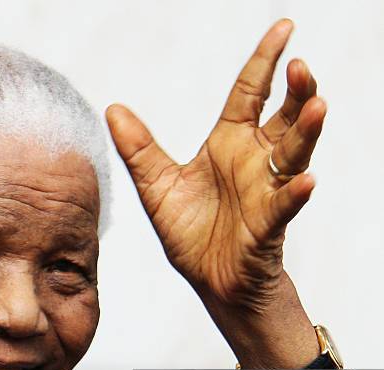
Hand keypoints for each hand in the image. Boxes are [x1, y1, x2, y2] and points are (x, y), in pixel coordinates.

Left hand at [106, 19, 325, 313]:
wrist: (209, 280)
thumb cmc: (191, 234)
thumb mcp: (158, 187)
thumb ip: (139, 150)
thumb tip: (113, 108)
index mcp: (228, 145)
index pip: (249, 94)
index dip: (264, 62)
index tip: (283, 28)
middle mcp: (253, 162)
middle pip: (283, 117)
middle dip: (296, 91)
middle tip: (299, 66)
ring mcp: (265, 192)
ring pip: (293, 154)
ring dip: (305, 131)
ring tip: (316, 105)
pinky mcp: (267, 226)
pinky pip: (284, 206)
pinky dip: (295, 193)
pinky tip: (306, 180)